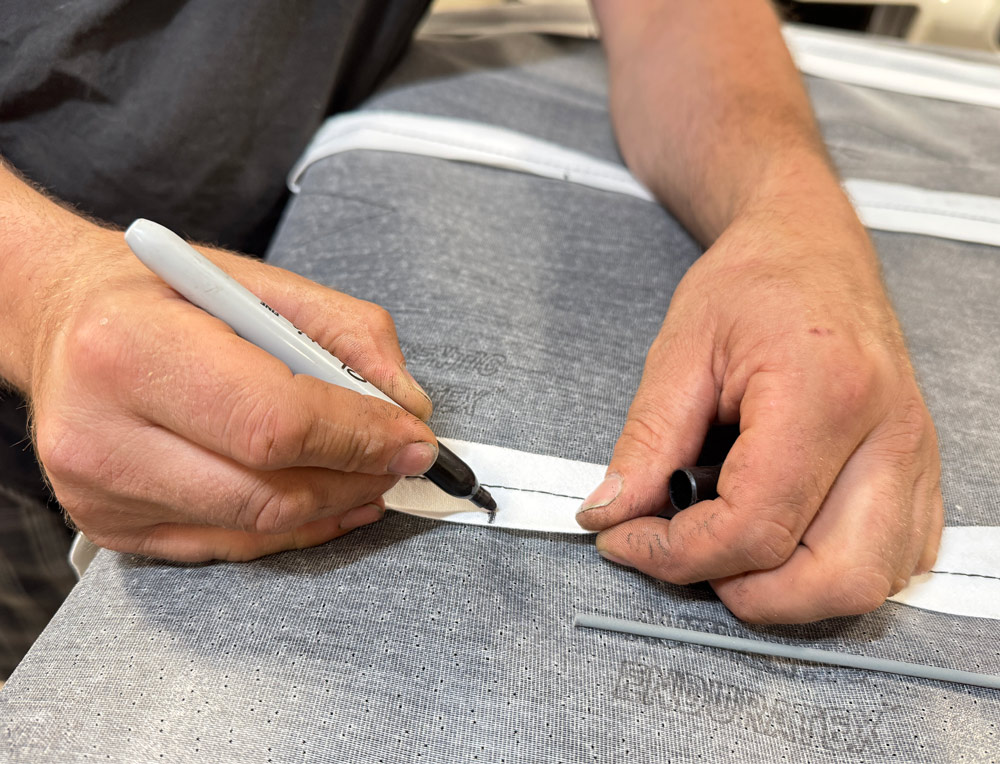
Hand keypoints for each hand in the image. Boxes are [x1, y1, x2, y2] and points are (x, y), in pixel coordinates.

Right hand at [24, 221, 434, 561]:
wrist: (60, 321)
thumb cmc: (158, 295)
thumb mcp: (258, 283)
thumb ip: (347, 335)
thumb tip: (407, 406)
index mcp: (132, 346)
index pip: (273, 421)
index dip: (359, 437)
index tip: (413, 437)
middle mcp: (101, 429)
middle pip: (268, 489)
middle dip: (357, 477)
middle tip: (402, 458)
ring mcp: (99, 491)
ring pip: (255, 526)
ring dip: (334, 505)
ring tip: (371, 475)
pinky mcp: (110, 528)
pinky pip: (228, 545)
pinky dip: (293, 527)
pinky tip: (328, 502)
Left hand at [576, 200, 943, 622]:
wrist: (813, 249)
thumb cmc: (754, 282)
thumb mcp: (679, 350)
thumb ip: (643, 442)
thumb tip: (609, 514)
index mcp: (823, 393)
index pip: (754, 526)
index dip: (675, 553)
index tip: (624, 539)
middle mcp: (888, 435)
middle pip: (830, 579)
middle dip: (741, 592)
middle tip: (680, 554)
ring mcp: (915, 457)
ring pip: (867, 583)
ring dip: (787, 590)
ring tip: (726, 540)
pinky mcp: (920, 471)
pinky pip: (891, 560)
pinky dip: (827, 572)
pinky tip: (779, 535)